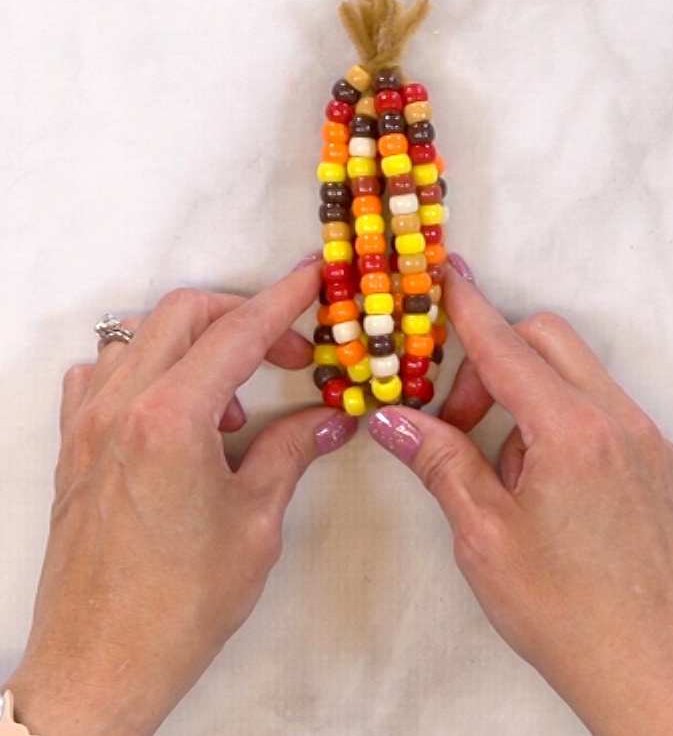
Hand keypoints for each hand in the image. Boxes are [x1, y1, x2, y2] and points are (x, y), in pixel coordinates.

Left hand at [5, 261, 356, 735]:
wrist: (99, 664)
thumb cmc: (175, 606)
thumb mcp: (254, 523)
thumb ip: (292, 452)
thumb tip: (329, 420)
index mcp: (170, 419)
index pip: (237, 332)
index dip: (284, 299)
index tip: (312, 278)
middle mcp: (121, 408)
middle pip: (183, 313)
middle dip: (242, 313)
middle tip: (287, 349)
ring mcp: (88, 424)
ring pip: (139, 336)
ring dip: (192, 342)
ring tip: (229, 398)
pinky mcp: (73, 448)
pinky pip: (101, 374)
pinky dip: (141, 367)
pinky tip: (168, 407)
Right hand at [369, 261, 672, 735]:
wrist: (656, 676)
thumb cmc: (568, 614)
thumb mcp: (484, 536)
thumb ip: (440, 462)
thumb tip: (394, 419)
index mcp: (572, 432)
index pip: (506, 345)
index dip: (468, 307)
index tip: (446, 276)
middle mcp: (620, 423)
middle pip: (549, 342)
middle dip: (496, 360)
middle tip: (460, 417)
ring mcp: (650, 444)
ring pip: (578, 379)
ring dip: (531, 401)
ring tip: (509, 477)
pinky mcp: (664, 469)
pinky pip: (607, 416)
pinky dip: (566, 428)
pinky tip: (550, 493)